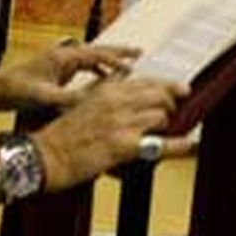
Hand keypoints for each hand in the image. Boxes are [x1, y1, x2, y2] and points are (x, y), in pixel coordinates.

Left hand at [0, 42, 137, 110]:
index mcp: (64, 58)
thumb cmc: (15, 90)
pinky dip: (95, 69)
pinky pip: (82, 66)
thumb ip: (71, 98)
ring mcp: (59, 62)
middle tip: (138, 53)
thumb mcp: (46, 96)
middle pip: (97, 51)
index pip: (98, 53)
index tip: (136, 60)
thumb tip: (95, 100)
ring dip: (107, 62)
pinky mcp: (55, 69)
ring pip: (90, 58)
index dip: (118, 58)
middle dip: (118, 53)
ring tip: (124, 67)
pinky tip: (100, 79)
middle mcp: (63, 56)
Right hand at [33, 78, 191, 191]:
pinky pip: (159, 143)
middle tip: (169, 114)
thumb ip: (105, 90)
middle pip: (160, 94)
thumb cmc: (63, 134)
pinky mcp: (123, 145)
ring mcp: (121, 123)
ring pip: (161, 115)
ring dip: (163, 125)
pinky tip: (190, 144)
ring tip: (156, 133)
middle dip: (169, 104)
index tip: (183, 89)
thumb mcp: (84, 102)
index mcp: (107, 90)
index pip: (147, 81)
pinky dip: (178, 145)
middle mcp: (117, 102)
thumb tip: (126, 81)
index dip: (168, 86)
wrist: (46, 155)